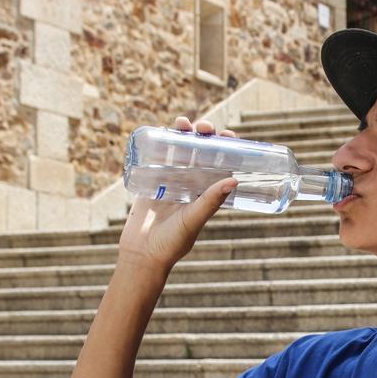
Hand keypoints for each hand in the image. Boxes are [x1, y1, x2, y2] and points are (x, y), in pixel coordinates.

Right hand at [117, 117, 238, 272]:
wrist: (142, 255)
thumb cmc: (172, 243)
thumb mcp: (194, 219)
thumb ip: (210, 201)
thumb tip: (234, 180)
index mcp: (206, 195)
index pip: (221, 166)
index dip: (226, 150)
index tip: (229, 135)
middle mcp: (191, 187)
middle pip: (200, 155)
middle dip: (203, 137)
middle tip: (204, 127)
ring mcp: (170, 183)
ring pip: (179, 153)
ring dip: (181, 135)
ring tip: (182, 122)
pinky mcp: (151, 184)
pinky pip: (156, 160)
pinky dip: (159, 145)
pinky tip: (162, 130)